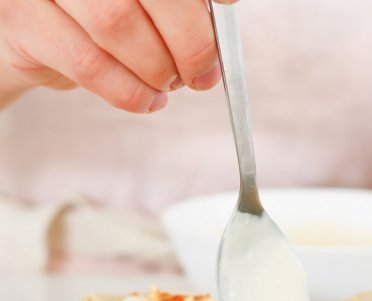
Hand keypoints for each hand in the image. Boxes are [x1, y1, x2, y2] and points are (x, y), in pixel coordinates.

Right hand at [0, 0, 236, 112]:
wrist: (39, 33)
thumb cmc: (103, 12)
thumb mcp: (148, 0)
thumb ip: (181, 4)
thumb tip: (222, 21)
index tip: (228, 5)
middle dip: (190, 42)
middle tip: (201, 73)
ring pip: (116, 23)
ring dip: (157, 69)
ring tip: (168, 83)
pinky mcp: (23, 21)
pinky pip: (90, 66)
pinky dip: (131, 93)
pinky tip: (147, 99)